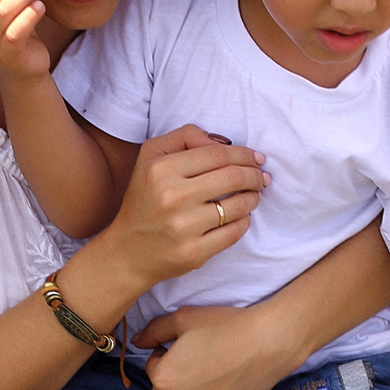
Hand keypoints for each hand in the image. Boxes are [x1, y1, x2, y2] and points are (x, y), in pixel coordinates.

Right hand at [105, 124, 265, 285]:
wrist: (128, 251)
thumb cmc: (145, 199)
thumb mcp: (151, 157)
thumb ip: (185, 137)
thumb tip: (223, 142)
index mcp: (161, 169)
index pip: (218, 154)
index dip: (244, 154)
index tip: (257, 159)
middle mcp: (172, 197)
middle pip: (232, 177)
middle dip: (255, 175)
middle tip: (262, 177)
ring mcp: (183, 227)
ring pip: (238, 205)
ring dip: (254, 198)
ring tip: (255, 195)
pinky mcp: (194, 253)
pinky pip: (234, 232)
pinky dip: (244, 221)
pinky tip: (241, 216)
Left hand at [130, 304, 292, 389]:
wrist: (269, 341)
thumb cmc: (225, 326)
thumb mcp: (183, 319)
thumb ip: (153, 330)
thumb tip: (137, 341)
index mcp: (164, 379)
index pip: (152, 367)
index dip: (165, 352)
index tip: (185, 343)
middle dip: (174, 375)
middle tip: (198, 356)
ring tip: (213, 369)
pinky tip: (227, 382)